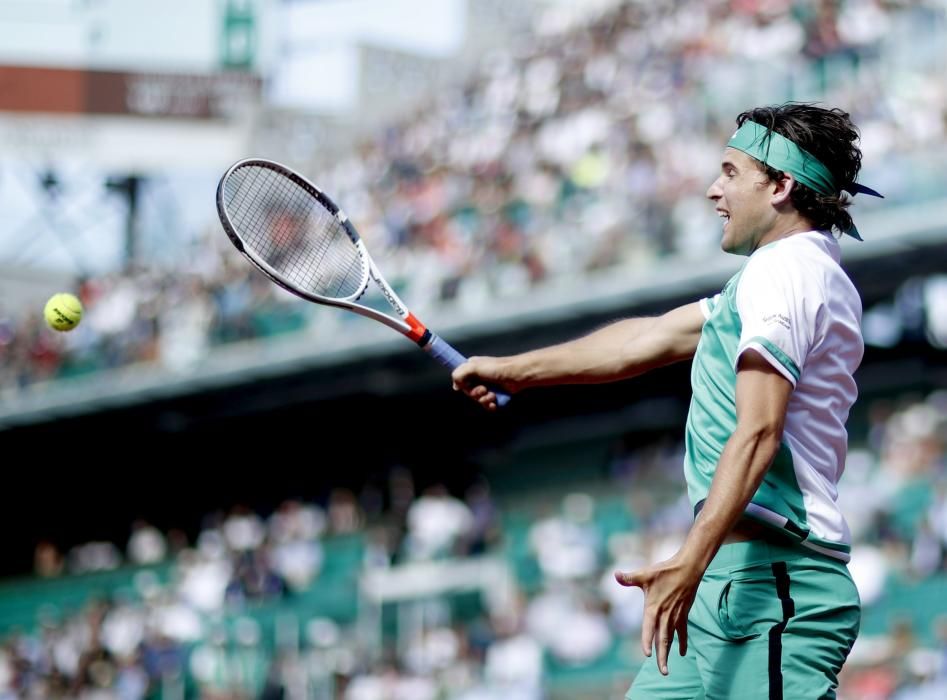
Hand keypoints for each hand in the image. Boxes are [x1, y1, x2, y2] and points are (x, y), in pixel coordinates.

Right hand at [451, 356, 513, 410]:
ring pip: (477, 399)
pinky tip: (494, 402)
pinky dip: (490, 405)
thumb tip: (456, 386)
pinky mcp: (494, 394)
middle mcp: (477, 377)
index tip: (465, 386)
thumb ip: (459, 374)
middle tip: (484, 390)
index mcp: (471, 368)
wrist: (517, 375)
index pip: (459, 379)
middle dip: (475, 394)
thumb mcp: (474, 367)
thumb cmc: (497, 368)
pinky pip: (487, 404)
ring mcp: (486, 386)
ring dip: (484, 400)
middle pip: (468, 392)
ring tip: (492, 395)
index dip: (461, 385)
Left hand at [614, 553, 702, 674]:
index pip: (649, 628)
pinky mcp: (683, 614)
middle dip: (661, 656)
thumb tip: (615, 574)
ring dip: (669, 653)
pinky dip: (683, 642)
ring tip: (666, 669)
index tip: (647, 654)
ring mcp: (675, 616)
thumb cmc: (664, 571)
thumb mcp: (644, 574)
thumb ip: (629, 578)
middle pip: (663, 640)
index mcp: (653, 607)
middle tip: (663, 672)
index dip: (648, 640)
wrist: (687, 569)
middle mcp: (665, 615)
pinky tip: (682, 653)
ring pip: (671, 639)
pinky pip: (683, 632)